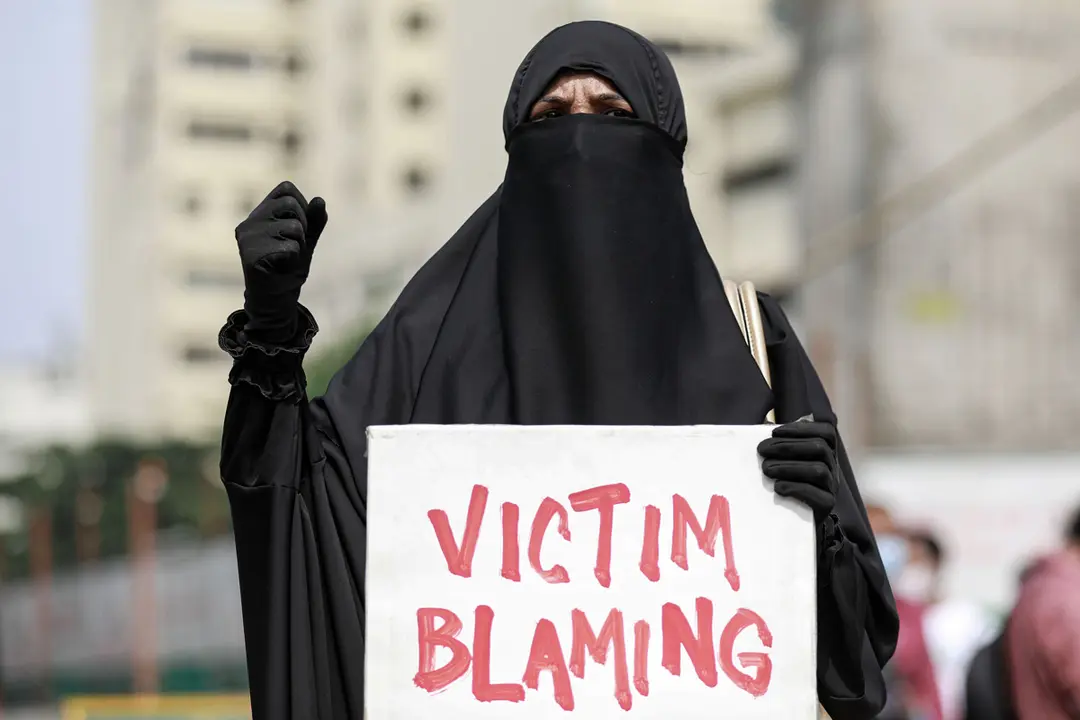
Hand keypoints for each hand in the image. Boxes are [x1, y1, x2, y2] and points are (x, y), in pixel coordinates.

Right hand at [236, 181, 327, 342]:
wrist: (276, 299)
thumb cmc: (289, 268)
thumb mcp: (306, 240)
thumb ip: (314, 221)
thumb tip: (320, 200)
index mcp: (259, 214)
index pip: (286, 189)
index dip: (302, 206)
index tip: (299, 228)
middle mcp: (249, 222)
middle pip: (290, 202)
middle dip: (303, 225)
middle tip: (294, 245)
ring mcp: (248, 238)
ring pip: (293, 225)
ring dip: (300, 244)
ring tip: (287, 258)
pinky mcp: (251, 255)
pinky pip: (290, 247)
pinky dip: (294, 258)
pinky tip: (281, 267)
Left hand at [757, 419, 838, 519]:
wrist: (792, 521)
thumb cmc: (784, 482)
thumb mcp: (782, 459)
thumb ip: (778, 441)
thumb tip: (764, 423)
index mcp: (825, 452)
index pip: (826, 432)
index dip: (802, 428)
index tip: (774, 431)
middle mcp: (832, 468)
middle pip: (820, 448)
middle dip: (787, 446)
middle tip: (762, 450)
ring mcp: (831, 487)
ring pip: (819, 470)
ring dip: (789, 467)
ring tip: (766, 469)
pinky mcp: (826, 506)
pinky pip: (818, 495)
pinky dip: (796, 488)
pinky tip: (777, 488)